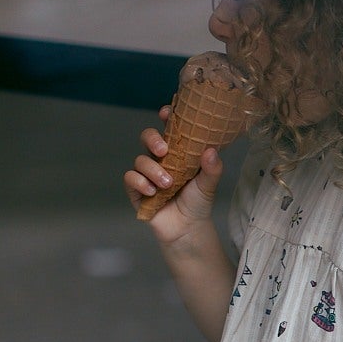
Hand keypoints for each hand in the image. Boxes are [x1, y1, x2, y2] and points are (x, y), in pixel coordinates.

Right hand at [124, 105, 223, 242]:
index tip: (166, 113)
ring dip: (153, 170)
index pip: (169, 129)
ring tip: (168, 184)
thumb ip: (212, 168)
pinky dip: (140, 182)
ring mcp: (146, 174)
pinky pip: (130, 178)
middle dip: (152, 139)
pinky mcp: (136, 190)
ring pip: (140, 160)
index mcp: (177, 152)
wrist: (187, 229)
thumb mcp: (209, 184)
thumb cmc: (198, 202)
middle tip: (163, 150)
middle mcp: (159, 159)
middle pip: (147, 137)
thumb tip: (211, 150)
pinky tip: (152, 192)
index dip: (166, 117)